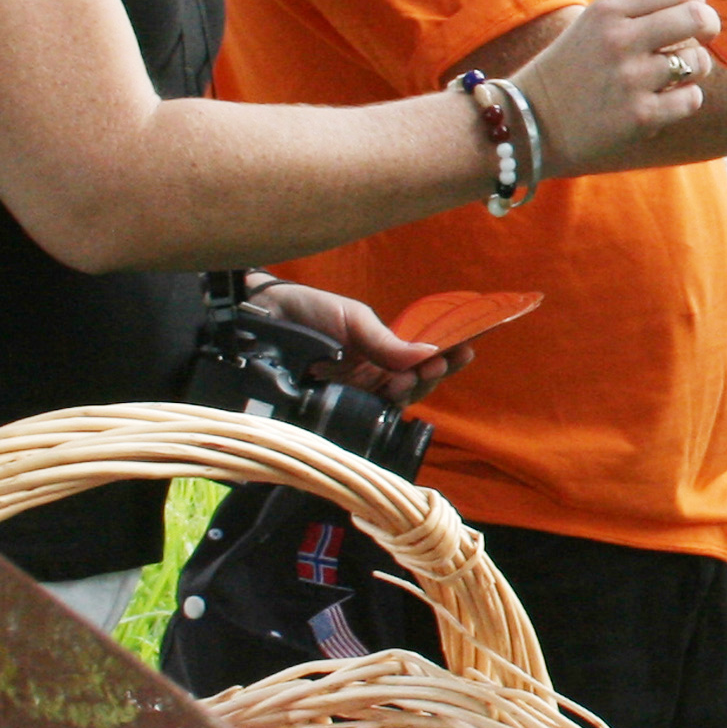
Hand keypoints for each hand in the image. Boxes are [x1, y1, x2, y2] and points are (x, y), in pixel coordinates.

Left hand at [249, 280, 463, 402]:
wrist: (260, 317)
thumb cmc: (308, 311)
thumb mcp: (353, 319)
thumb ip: (387, 341)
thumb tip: (429, 354)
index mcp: (381, 352)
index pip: (421, 361)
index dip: (446, 358)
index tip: (466, 349)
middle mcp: (371, 376)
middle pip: (414, 386)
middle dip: (430, 376)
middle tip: (436, 364)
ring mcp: (353, 394)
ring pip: (394, 403)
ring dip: (410, 390)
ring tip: (410, 377)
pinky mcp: (332, 409)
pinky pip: (363, 416)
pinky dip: (381, 409)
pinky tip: (392, 396)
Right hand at [508, 0, 723, 170]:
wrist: (528, 125)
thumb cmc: (570, 70)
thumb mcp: (592, 24)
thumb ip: (637, 9)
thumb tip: (693, 1)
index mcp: (608, 10)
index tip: (692, 12)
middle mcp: (620, 39)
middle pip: (697, 16)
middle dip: (709, 27)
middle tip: (703, 39)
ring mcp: (630, 78)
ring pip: (698, 61)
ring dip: (695, 69)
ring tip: (673, 76)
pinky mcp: (640, 116)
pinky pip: (692, 98)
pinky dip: (684, 100)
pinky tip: (663, 101)